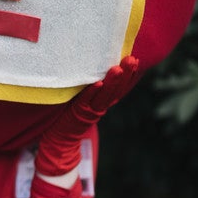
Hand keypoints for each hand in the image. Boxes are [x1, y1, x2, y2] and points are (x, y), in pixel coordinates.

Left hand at [35, 56, 138, 176]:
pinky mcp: (78, 113)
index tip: (136, 60)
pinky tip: (99, 83)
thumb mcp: (86, 96)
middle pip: (116, 89)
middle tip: (132, 60)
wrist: (61, 137)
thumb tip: (101, 64)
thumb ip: (95, 85)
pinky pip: (86, 101)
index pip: (122, 87)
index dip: (130, 75)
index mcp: (105, 101)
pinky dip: (92, 92)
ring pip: (104, 95)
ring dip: (112, 82)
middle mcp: (101, 105)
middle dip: (126, 75)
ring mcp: (90, 110)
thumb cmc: (72, 112)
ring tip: (118, 68)